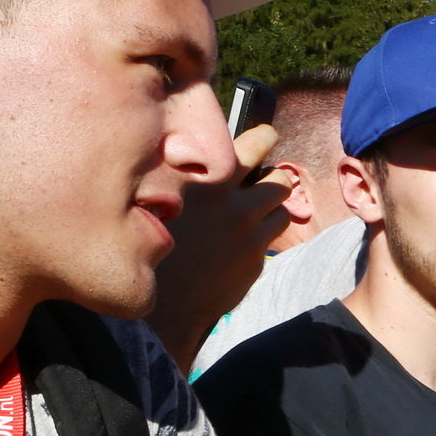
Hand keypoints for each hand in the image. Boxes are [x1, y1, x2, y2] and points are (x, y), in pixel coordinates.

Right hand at [145, 125, 292, 364]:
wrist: (162, 299)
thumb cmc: (155, 243)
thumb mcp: (161, 199)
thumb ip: (190, 178)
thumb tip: (212, 154)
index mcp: (198, 177)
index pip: (246, 145)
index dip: (259, 140)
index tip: (265, 136)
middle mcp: (226, 197)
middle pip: (274, 167)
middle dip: (275, 162)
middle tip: (274, 158)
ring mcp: (245, 225)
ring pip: (281, 196)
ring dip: (274, 196)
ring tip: (260, 200)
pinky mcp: (257, 251)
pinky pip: (276, 226)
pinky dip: (268, 224)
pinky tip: (250, 232)